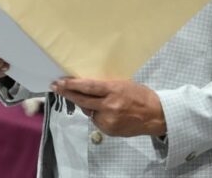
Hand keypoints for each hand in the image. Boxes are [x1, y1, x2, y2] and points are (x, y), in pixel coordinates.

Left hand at [52, 78, 166, 137]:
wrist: (155, 115)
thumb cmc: (139, 95)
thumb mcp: (122, 84)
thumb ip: (105, 88)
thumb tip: (86, 88)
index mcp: (113, 90)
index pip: (87, 87)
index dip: (72, 84)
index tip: (60, 81)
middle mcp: (109, 105)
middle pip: (82, 100)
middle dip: (67, 93)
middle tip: (56, 87)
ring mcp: (109, 120)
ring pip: (89, 111)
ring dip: (87, 105)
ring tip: (95, 100)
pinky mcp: (110, 130)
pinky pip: (97, 121)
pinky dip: (97, 115)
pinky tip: (107, 112)